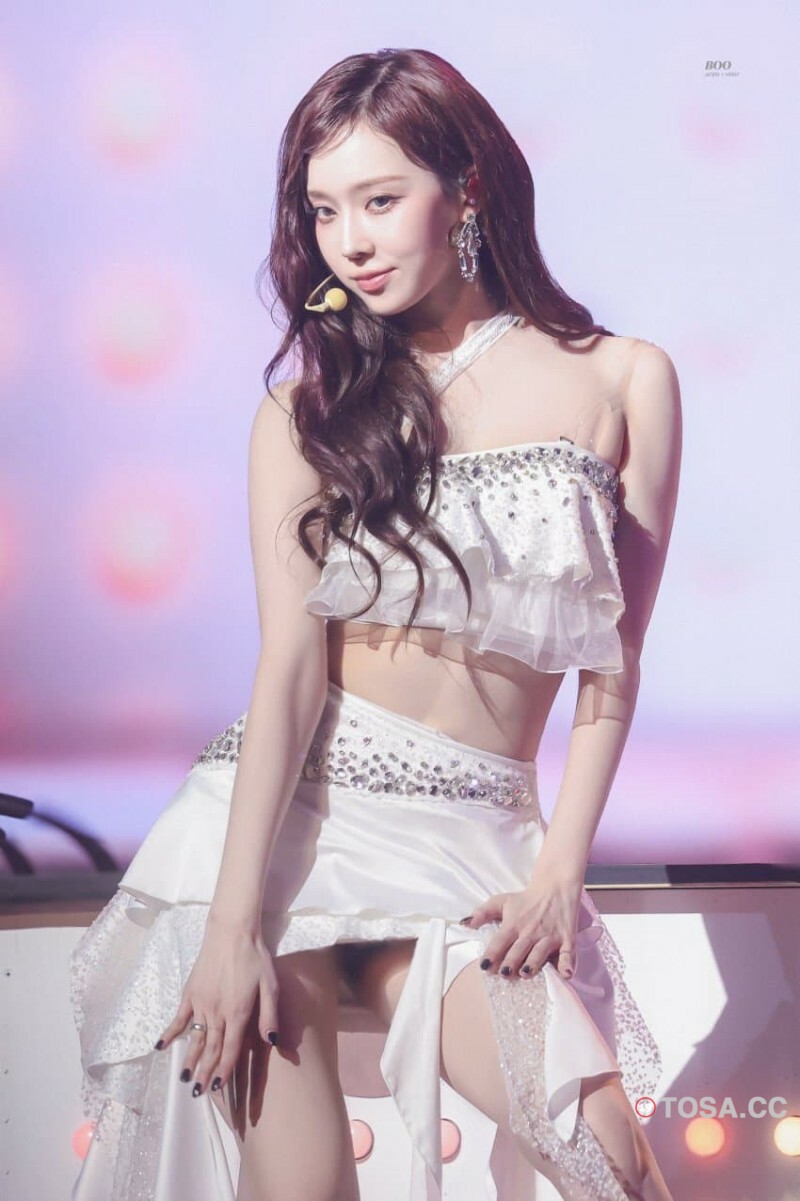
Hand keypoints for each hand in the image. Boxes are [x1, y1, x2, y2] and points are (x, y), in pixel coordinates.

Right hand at [154, 916, 279, 1097]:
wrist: (232, 932)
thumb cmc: (255, 957)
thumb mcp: (270, 985)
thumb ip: (270, 1014)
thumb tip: (272, 1041)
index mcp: (238, 1013)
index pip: (230, 1049)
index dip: (225, 1069)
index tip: (219, 1087)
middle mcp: (217, 1013)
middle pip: (210, 1048)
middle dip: (205, 1073)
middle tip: (199, 1093)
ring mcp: (201, 1003)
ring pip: (195, 1038)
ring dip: (190, 1060)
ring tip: (184, 1080)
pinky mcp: (190, 993)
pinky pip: (179, 1018)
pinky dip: (170, 1033)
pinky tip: (162, 1047)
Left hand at [460, 864, 583, 980]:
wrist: (555, 886)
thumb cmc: (525, 899)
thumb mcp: (501, 901)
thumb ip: (482, 913)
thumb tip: (464, 923)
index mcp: (513, 925)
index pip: (500, 941)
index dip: (492, 954)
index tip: (484, 966)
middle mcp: (530, 932)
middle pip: (519, 950)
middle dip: (511, 962)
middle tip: (505, 973)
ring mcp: (549, 936)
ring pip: (540, 953)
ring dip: (533, 963)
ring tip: (526, 973)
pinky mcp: (566, 939)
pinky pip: (568, 954)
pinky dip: (567, 964)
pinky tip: (565, 973)